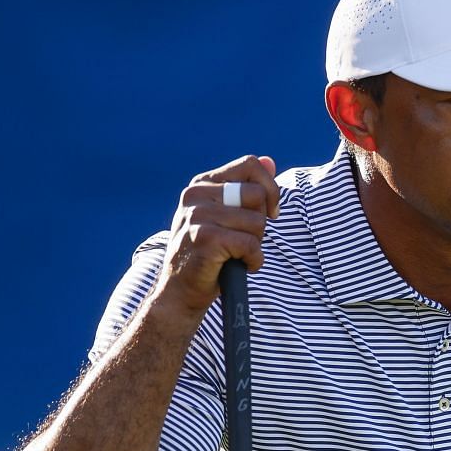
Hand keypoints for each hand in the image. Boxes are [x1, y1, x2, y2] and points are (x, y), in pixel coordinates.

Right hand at [155, 155, 280, 314]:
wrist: (181, 289)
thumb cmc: (209, 253)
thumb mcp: (226, 215)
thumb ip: (246, 187)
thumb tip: (270, 161)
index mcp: (203, 183)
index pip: (250, 164)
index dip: (270, 189)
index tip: (268, 213)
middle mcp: (197, 194)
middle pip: (257, 194)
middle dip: (261, 222)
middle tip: (243, 239)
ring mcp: (198, 215)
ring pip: (257, 223)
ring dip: (256, 245)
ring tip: (235, 254)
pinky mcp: (204, 238)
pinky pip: (251, 245)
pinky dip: (253, 261)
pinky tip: (237, 265)